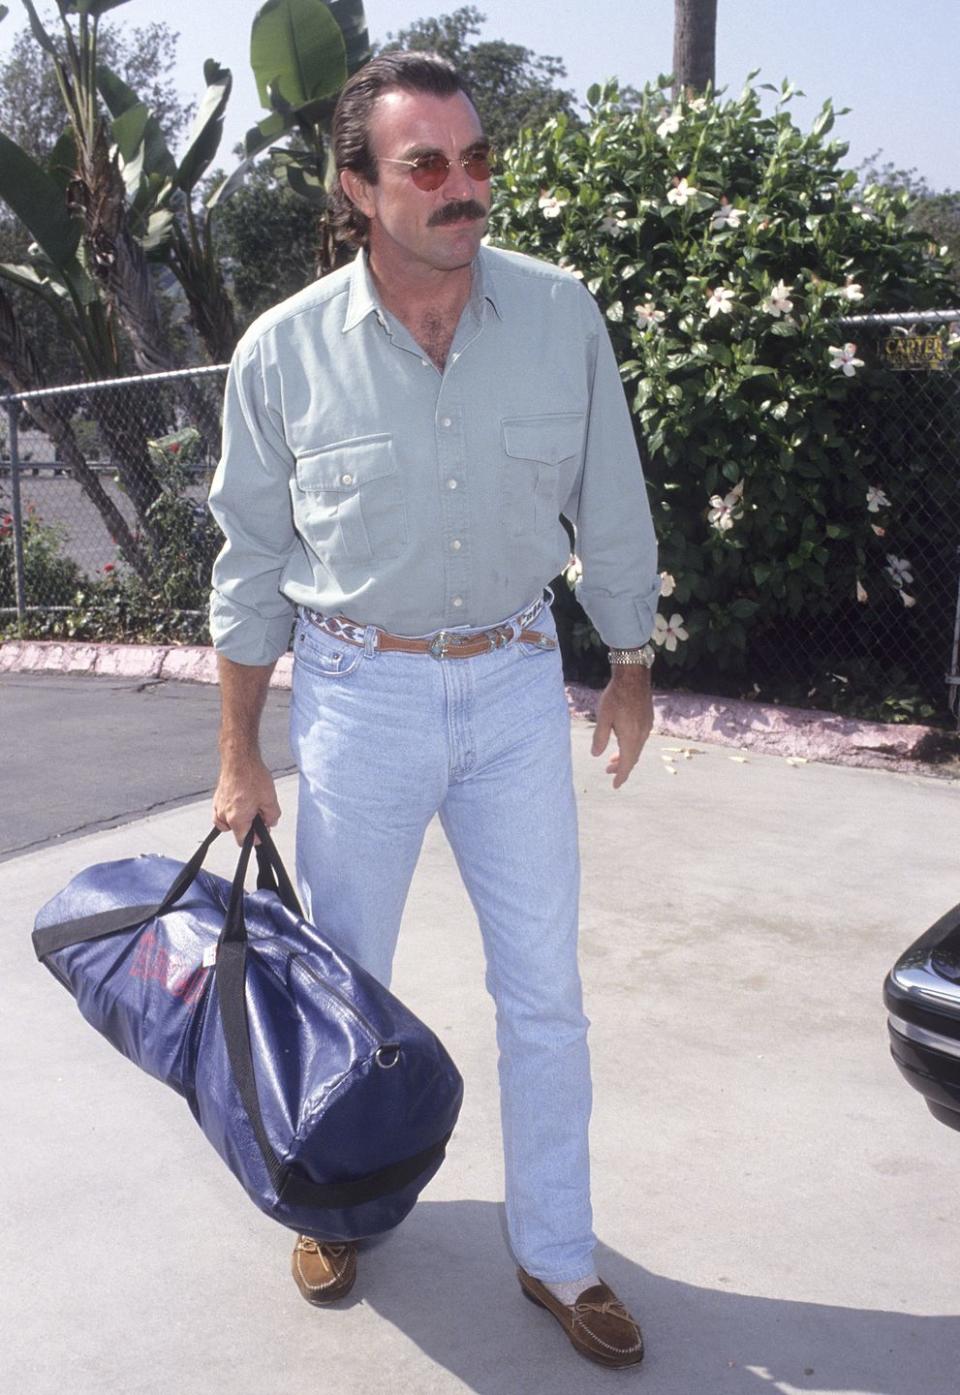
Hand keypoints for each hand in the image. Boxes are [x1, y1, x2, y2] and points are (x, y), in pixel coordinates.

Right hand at [212, 753, 280, 843]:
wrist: (239, 758)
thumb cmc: (252, 776)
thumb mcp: (270, 799)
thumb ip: (272, 816)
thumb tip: (271, 822)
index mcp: (237, 819)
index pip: (243, 841)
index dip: (255, 838)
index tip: (262, 831)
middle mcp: (224, 815)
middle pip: (236, 831)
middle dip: (249, 826)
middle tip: (259, 813)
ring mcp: (218, 806)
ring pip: (228, 822)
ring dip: (239, 819)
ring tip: (250, 805)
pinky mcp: (217, 798)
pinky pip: (222, 813)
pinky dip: (230, 811)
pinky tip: (241, 802)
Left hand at [591, 668, 653, 788]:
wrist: (633, 677)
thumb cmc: (616, 696)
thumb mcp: (603, 718)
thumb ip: (600, 738)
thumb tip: (596, 755)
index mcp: (631, 737)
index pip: (627, 763)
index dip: (620, 776)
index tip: (615, 785)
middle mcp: (642, 735)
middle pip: (632, 758)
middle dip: (621, 767)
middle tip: (607, 770)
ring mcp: (647, 727)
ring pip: (637, 748)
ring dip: (625, 755)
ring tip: (613, 758)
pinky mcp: (648, 719)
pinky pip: (640, 739)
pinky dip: (631, 746)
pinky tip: (623, 740)